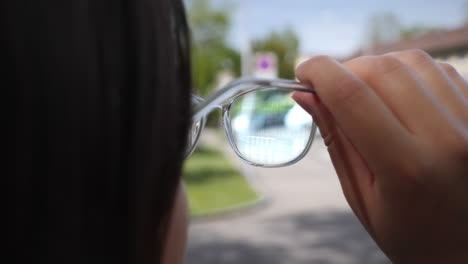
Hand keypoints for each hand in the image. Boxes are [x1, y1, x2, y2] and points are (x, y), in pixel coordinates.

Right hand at [293, 49, 467, 262]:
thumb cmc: (410, 234)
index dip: (319, 73)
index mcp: (407, 169)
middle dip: (345, 69)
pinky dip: (406, 72)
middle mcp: (446, 138)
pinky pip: (439, 70)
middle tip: (328, 87)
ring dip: (375, 67)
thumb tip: (305, 95)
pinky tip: (394, 94)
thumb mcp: (361, 196)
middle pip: (382, 70)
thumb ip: (335, 140)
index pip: (352, 97)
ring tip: (362, 92)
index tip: (302, 72)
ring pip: (412, 62)